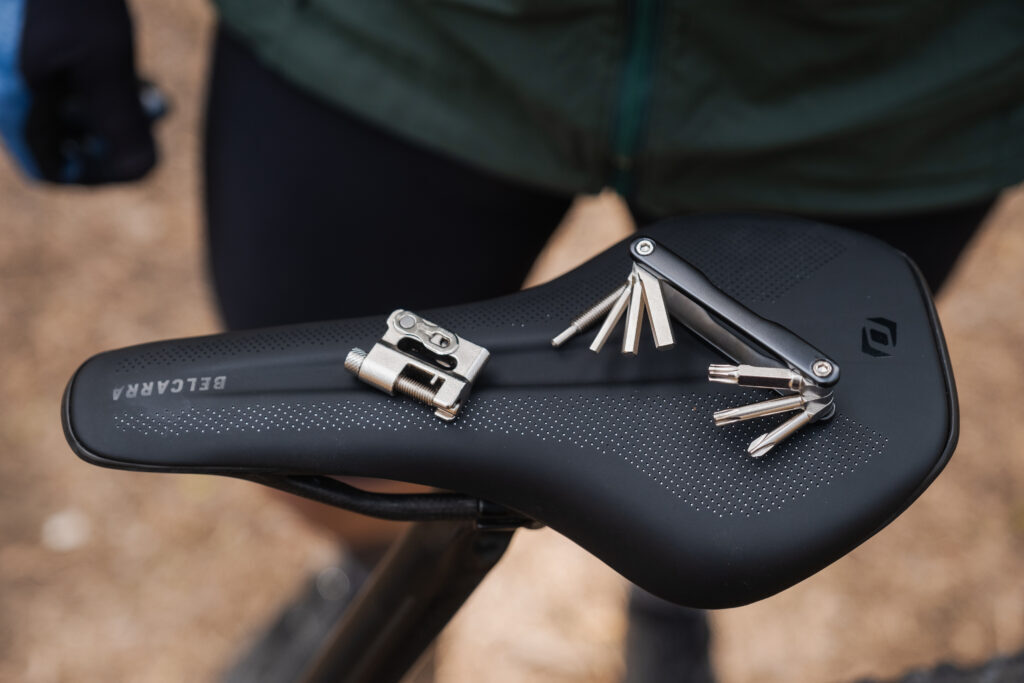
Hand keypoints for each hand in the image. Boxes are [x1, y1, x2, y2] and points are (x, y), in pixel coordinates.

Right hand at [0, 0, 161, 183]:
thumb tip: (136, 171)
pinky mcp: (19, 44)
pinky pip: (55, 78)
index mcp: (7, 100)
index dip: (97, 174)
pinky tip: (124, 61)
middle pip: (57, 137)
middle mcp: (0, 86)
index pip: (49, 169)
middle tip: (155, 106)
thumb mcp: (104, 56)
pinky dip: (90, 77)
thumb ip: (118, 119)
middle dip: (112, 129)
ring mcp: (8, 64)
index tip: (136, 150)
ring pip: (60, 106)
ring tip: (146, 84)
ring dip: (108, 103)